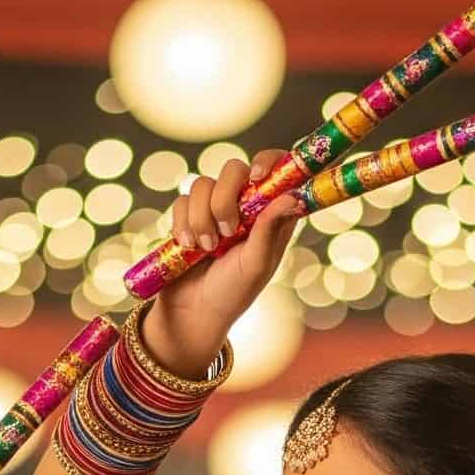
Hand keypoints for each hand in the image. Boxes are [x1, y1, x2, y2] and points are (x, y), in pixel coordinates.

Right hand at [145, 148, 300, 377]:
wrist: (194, 313)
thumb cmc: (232, 294)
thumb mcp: (256, 264)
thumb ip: (270, 228)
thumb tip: (292, 196)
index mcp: (269, 216)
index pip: (276, 171)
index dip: (269, 161)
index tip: (258, 175)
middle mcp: (243, 207)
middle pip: (234, 169)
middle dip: (225, 198)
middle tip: (227, 231)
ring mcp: (214, 209)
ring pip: (203, 183)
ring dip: (202, 218)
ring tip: (206, 248)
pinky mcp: (189, 216)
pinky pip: (182, 200)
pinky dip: (184, 224)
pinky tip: (188, 247)